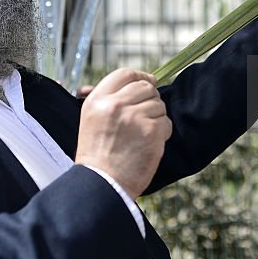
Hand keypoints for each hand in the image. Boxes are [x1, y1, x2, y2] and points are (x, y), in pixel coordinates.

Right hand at [75, 68, 171, 198]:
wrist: (102, 184)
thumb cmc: (97, 156)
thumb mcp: (91, 119)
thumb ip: (108, 98)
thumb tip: (132, 78)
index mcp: (97, 100)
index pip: (125, 74)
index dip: (140, 76)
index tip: (148, 82)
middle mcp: (115, 104)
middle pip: (146, 87)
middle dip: (150, 99)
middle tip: (145, 115)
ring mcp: (134, 117)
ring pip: (158, 105)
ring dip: (155, 117)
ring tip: (142, 134)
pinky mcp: (150, 132)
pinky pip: (166, 122)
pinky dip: (162, 132)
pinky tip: (149, 143)